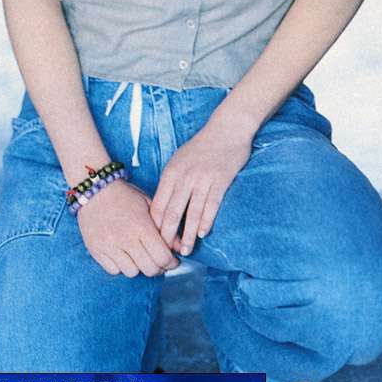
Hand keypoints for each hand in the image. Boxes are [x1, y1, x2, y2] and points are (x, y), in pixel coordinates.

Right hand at [77, 179, 180, 277]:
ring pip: (132, 272)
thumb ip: (165, 225)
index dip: (171, 262)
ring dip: (139, 267)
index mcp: (141, 226)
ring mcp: (109, 246)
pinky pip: (113, 270)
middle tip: (159, 261)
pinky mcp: (96, 250)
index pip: (163, 256)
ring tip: (140, 256)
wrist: (95, 190)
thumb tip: (180, 247)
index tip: (173, 260)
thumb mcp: (148, 204)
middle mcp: (125, 239)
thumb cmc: (125, 196)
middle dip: (159, 268)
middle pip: (149, 269)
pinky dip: (121, 267)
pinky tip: (124, 255)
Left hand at [150, 109, 253, 255]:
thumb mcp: (179, 160)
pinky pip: (211, 206)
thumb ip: (172, 182)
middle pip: (173, 212)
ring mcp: (203, 179)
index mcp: (171, 172)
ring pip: (192, 213)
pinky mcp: (220, 181)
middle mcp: (185, 177)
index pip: (159, 204)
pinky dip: (206, 221)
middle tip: (167, 253)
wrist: (226, 129)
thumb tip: (163, 207)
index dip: (156, 225)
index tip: (155, 241)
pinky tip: (202, 233)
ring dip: (188, 234)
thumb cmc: (201, 146)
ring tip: (185, 250)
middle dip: (169, 235)